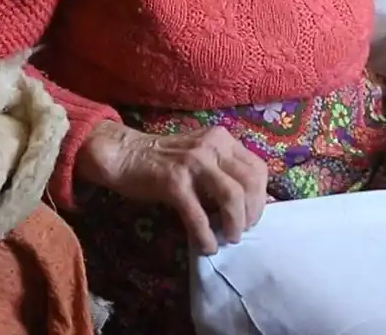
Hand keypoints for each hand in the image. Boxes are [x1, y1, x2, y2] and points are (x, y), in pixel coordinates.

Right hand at [78, 120, 267, 255]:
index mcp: (222, 139)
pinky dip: (206, 235)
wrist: (124, 155)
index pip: (258, 169)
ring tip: (230, 238)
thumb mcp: (200, 156)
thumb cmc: (163, 159)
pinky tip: (206, 246)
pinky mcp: (173, 181)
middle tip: (242, 230)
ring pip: (231, 196)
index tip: (252, 216)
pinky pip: (198, 214)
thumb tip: (249, 204)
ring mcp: (193, 162)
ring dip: (235, 223)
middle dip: (252, 213)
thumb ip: (224, 171)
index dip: (260, 197)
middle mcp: (212, 146)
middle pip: (250, 183)